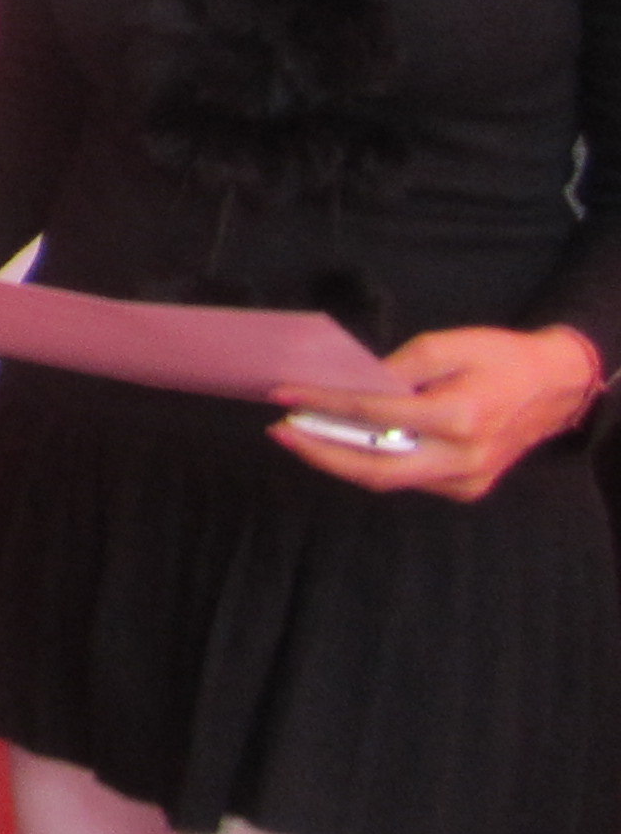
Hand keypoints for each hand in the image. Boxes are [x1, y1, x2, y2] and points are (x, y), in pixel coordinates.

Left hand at [277, 324, 604, 502]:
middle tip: (280, 431)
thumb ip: (396, 369)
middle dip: (320, 453)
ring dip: (340, 459)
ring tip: (301, 434)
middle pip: (376, 468)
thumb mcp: (446, 344)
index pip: (375, 415)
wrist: (554, 388)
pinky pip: (408, 478)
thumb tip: (349, 385)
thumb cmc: (499, 358)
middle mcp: (462, 458)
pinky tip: (345, 443)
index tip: (284, 395)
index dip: (326, 405)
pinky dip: (372, 462)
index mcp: (459, 417)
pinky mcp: (466, 488)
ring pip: (389, 478)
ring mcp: (466, 480)